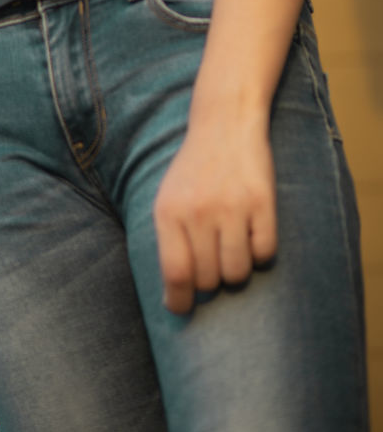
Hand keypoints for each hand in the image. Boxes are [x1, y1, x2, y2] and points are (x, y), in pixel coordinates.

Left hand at [152, 106, 276, 313]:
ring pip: (237, 273)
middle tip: (212, 260)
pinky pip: (265, 253)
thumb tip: (174, 295)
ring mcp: (233, 207)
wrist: (224, 123)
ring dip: (236, 270)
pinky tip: (252, 231)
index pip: (175, 273)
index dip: (179, 301)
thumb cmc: (193, 171)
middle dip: (210, 280)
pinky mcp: (263, 202)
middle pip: (208, 279)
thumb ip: (169, 242)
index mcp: (169, 212)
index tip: (182, 308)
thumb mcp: (168, 199)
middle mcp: (199, 211)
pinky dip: (260, 251)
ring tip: (232, 247)